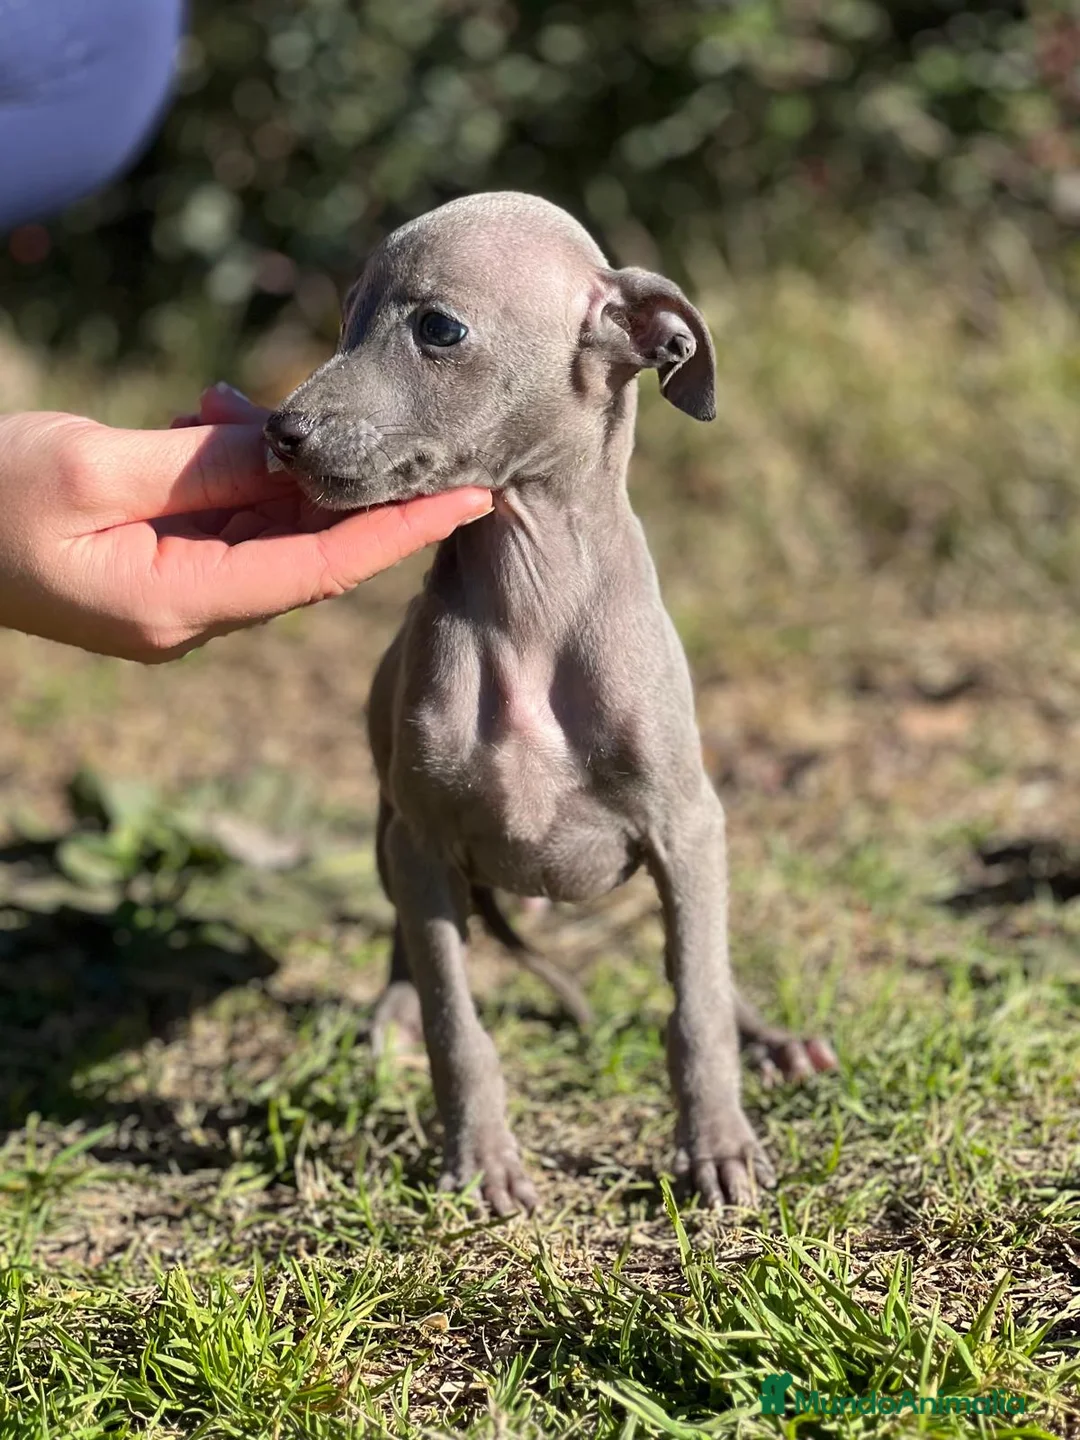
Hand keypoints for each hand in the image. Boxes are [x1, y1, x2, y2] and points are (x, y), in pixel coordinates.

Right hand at [0, 385, 491, 661]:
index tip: (472, 498)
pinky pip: (220, 522)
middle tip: (351, 417)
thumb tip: (294, 451)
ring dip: (265, 465)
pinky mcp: (157, 573)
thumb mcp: (95, 467)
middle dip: (330, 480)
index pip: (321, 569)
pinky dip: (225, 471)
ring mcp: (174, 599)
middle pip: (301, 549)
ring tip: (218, 406)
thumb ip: (204, 464)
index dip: (400, 531)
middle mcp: (190, 616)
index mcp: (180, 607)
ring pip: (261, 528)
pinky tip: (202, 421)